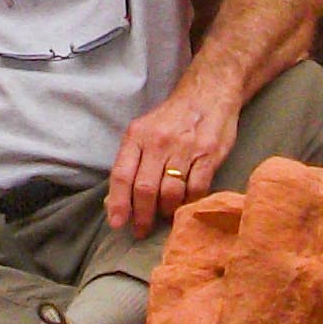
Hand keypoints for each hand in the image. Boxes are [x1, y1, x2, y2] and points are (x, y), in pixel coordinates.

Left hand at [107, 82, 239, 233]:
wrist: (208, 93)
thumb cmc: (172, 118)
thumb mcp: (144, 131)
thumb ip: (131, 162)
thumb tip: (114, 200)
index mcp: (137, 135)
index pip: (121, 175)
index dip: (118, 203)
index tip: (117, 223)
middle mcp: (158, 142)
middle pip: (145, 189)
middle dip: (142, 215)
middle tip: (142, 230)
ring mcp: (184, 148)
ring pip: (170, 192)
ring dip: (166, 211)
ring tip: (165, 215)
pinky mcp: (208, 155)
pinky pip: (196, 188)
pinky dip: (190, 203)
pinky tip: (186, 206)